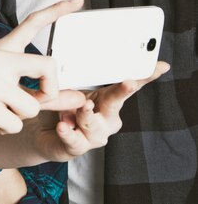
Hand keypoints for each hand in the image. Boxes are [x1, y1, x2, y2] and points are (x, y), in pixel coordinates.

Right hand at [0, 0, 85, 146]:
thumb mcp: (13, 94)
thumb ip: (48, 95)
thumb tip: (81, 98)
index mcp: (3, 51)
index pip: (33, 24)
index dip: (57, 11)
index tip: (78, 0)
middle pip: (48, 67)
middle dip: (49, 92)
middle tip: (33, 101)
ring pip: (32, 106)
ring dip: (20, 117)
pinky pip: (16, 124)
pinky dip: (7, 129)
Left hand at [37, 60, 169, 159]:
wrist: (44, 131)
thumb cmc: (64, 107)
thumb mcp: (71, 86)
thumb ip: (77, 75)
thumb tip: (79, 57)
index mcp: (108, 100)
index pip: (129, 87)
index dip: (145, 76)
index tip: (158, 67)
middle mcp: (106, 118)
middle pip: (116, 103)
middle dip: (123, 91)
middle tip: (128, 82)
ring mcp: (94, 134)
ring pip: (94, 125)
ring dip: (87, 114)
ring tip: (83, 106)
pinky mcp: (77, 146)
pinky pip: (75, 140)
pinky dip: (68, 132)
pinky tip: (63, 126)